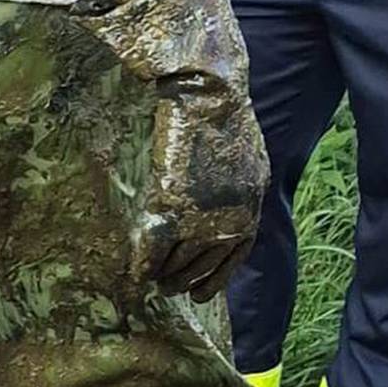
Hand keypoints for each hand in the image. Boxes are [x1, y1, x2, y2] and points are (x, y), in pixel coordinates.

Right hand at [137, 72, 266, 301]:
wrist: (206, 93)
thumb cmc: (225, 114)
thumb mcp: (248, 157)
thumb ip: (240, 186)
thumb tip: (230, 202)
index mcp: (251, 208)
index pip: (234, 256)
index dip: (214, 277)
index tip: (200, 293)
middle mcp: (231, 221)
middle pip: (205, 265)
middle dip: (186, 280)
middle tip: (167, 288)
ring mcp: (201, 217)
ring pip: (179, 262)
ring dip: (164, 275)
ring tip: (150, 281)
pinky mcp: (171, 206)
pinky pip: (155, 249)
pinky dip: (144, 263)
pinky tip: (135, 271)